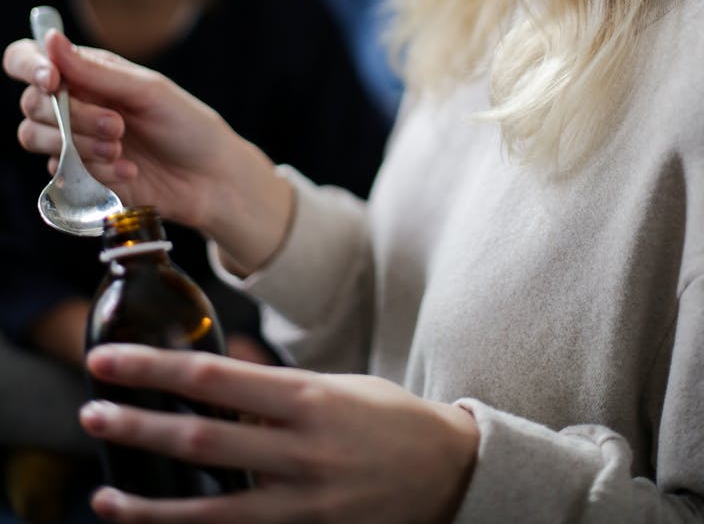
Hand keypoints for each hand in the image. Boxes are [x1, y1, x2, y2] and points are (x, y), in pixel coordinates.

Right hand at [3, 31, 292, 268]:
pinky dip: (94, 171)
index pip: (29, 59)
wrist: (210, 178)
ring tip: (120, 149)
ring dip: (77, 145)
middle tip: (117, 127)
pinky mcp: (79, 175)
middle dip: (71, 117)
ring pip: (34, 137)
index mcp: (89, 72)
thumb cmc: (187, 125)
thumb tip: (52, 39)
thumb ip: (96, 71)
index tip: (51, 82)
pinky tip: (128, 171)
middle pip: (31, 103)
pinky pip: (59, 172)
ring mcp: (74, 140)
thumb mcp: (148, 91)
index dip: (29, 66)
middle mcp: (75, 103)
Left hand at [81, 344, 478, 523]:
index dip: (157, 368)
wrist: (449, 474)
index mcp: (308, 398)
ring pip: (210, 507)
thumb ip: (276, 388)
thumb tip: (220, 377)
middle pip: (203, 437)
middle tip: (90, 412)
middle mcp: (301, 450)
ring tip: (102, 493)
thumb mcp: (335, 385)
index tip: (111, 360)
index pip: (216, 377)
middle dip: (140, 424)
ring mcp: (303, 502)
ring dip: (149, 501)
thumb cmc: (388, 418)